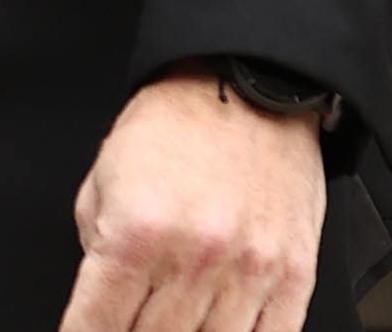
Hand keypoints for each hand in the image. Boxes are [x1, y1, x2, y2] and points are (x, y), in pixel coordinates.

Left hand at [59, 68, 325, 331]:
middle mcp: (195, 256)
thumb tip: (101, 301)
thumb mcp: (103, 178)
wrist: (246, 84)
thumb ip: (96, 247)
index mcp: (137, 232)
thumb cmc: (174, 125)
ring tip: (170, 324)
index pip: (98, 324)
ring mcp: (249, 271)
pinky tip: (215, 330)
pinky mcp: (294, 275)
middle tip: (126, 325)